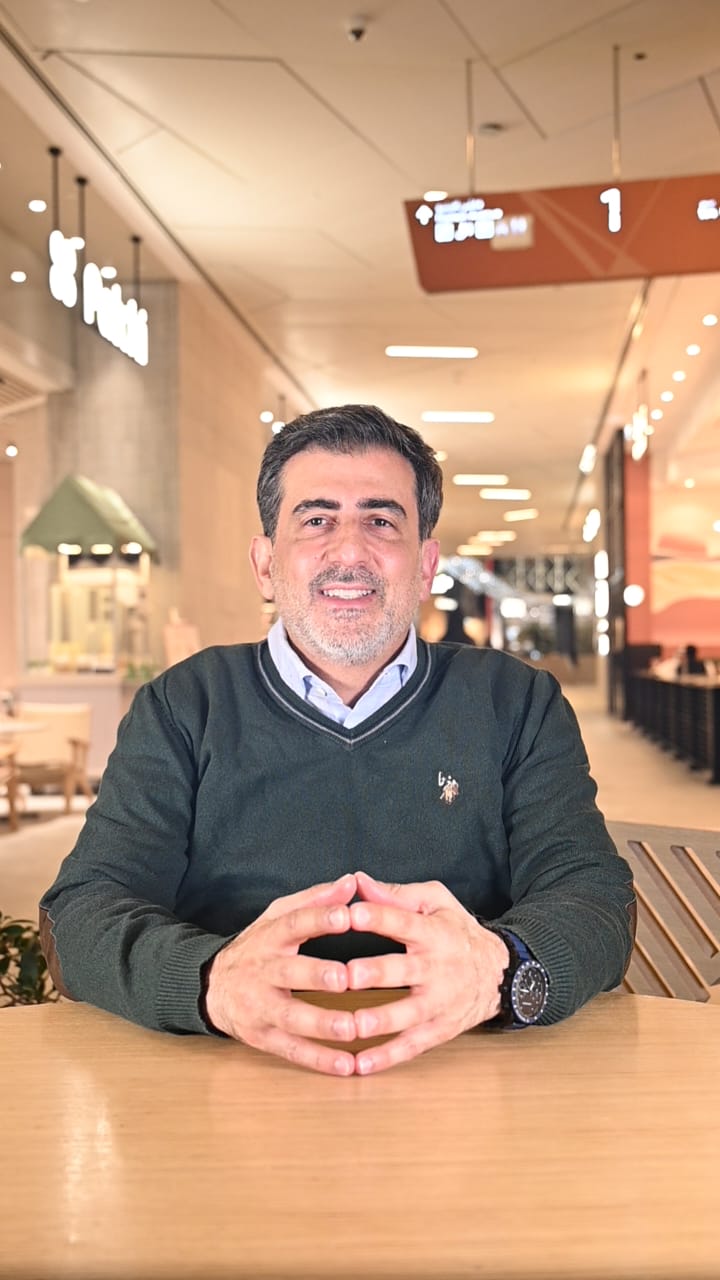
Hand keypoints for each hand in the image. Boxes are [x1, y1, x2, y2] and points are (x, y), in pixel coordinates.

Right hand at [203, 874, 358, 1075]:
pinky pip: (292, 1051)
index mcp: (270, 937)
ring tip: (352, 1029)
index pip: (294, 923)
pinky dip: (319, 1061)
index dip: (319, 919)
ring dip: (322, 1025)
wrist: (212, 986)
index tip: (346, 916)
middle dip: (317, 976)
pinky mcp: (262, 1037)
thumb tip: (352, 881)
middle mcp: (262, 971)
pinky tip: (346, 1066)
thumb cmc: (259, 946)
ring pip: (291, 1018)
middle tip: (345, 979)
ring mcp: (260, 1007)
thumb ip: (316, 899)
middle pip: (289, 973)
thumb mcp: (277, 916)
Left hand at [346, 871, 508, 1074]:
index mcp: (433, 933)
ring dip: (380, 1020)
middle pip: (404, 971)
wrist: (500, 973)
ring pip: (407, 1014)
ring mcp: (438, 1003)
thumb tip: (358, 882)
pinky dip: (387, 1058)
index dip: (378, 917)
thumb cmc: (457, 932)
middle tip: (348, 975)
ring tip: (353, 1026)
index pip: (403, 922)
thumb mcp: (436, 902)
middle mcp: (436, 969)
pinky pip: (411, 1047)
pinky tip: (360, 1066)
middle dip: (376, 973)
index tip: (350, 913)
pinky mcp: (438, 1030)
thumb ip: (396, 894)